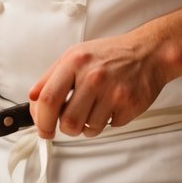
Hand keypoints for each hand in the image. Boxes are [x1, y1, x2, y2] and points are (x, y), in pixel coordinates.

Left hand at [28, 24, 164, 139]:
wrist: (148, 52)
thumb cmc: (110, 54)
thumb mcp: (74, 55)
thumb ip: (50, 77)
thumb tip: (33, 100)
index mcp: (75, 62)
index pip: (48, 99)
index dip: (41, 120)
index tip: (43, 128)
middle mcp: (93, 76)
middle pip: (67, 121)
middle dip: (64, 129)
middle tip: (68, 124)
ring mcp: (112, 92)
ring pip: (87, 129)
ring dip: (87, 125)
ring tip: (94, 109)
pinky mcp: (128, 106)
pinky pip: (108, 127)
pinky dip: (107, 121)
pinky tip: (111, 105)